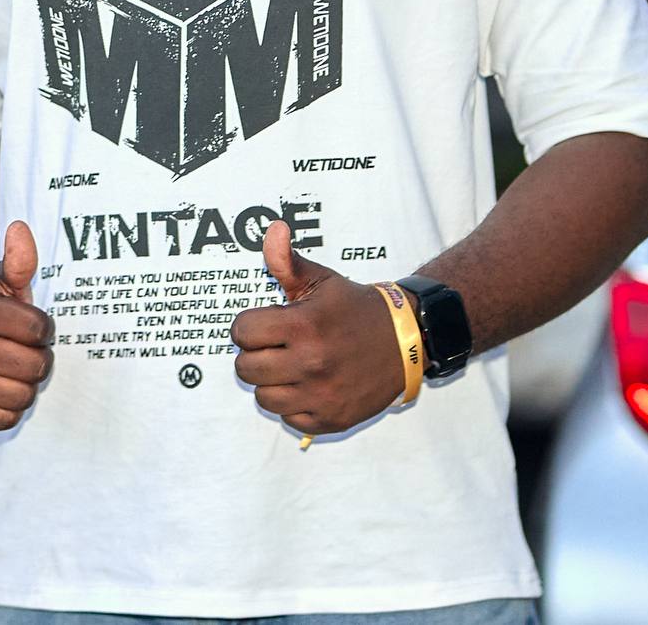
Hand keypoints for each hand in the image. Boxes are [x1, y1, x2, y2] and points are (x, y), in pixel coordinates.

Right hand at [0, 219, 52, 430]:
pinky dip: (11, 405)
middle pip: (37, 366)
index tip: (29, 322)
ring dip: (26, 382)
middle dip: (38, 356)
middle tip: (23, 346)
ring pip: (25, 396)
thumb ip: (19, 259)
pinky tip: (0, 384)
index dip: (43, 327)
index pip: (40, 331)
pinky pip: (8, 418)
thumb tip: (21, 230)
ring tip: (13, 365)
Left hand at [229, 222, 405, 436]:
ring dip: (271, 383)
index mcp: (304, 326)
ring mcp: (323, 394)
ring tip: (288, 367)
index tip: (265, 325)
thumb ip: (288, 261)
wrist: (406, 340)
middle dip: (255, 354)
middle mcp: (311, 363)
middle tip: (274, 347)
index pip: (241, 332)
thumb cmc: (354, 309)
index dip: (248, 326)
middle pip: (245, 368)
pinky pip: (289, 419)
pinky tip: (306, 386)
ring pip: (263, 397)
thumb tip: (272, 229)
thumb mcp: (322, 280)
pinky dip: (293, 405)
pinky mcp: (333, 418)